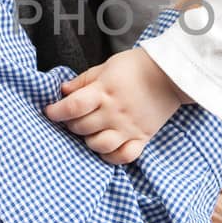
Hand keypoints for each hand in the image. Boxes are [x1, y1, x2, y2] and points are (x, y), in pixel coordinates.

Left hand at [43, 49, 188, 165]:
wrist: (171, 74)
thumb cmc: (137, 66)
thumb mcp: (106, 66)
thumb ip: (83, 80)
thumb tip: (63, 91)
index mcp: (105, 91)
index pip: (73, 106)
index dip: (56, 111)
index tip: (50, 111)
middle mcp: (115, 112)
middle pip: (82, 127)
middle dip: (70, 124)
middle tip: (71, 118)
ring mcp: (129, 127)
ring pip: (99, 145)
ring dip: (88, 140)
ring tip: (88, 132)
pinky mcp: (142, 137)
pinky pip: (124, 156)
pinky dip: (111, 157)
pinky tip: (105, 148)